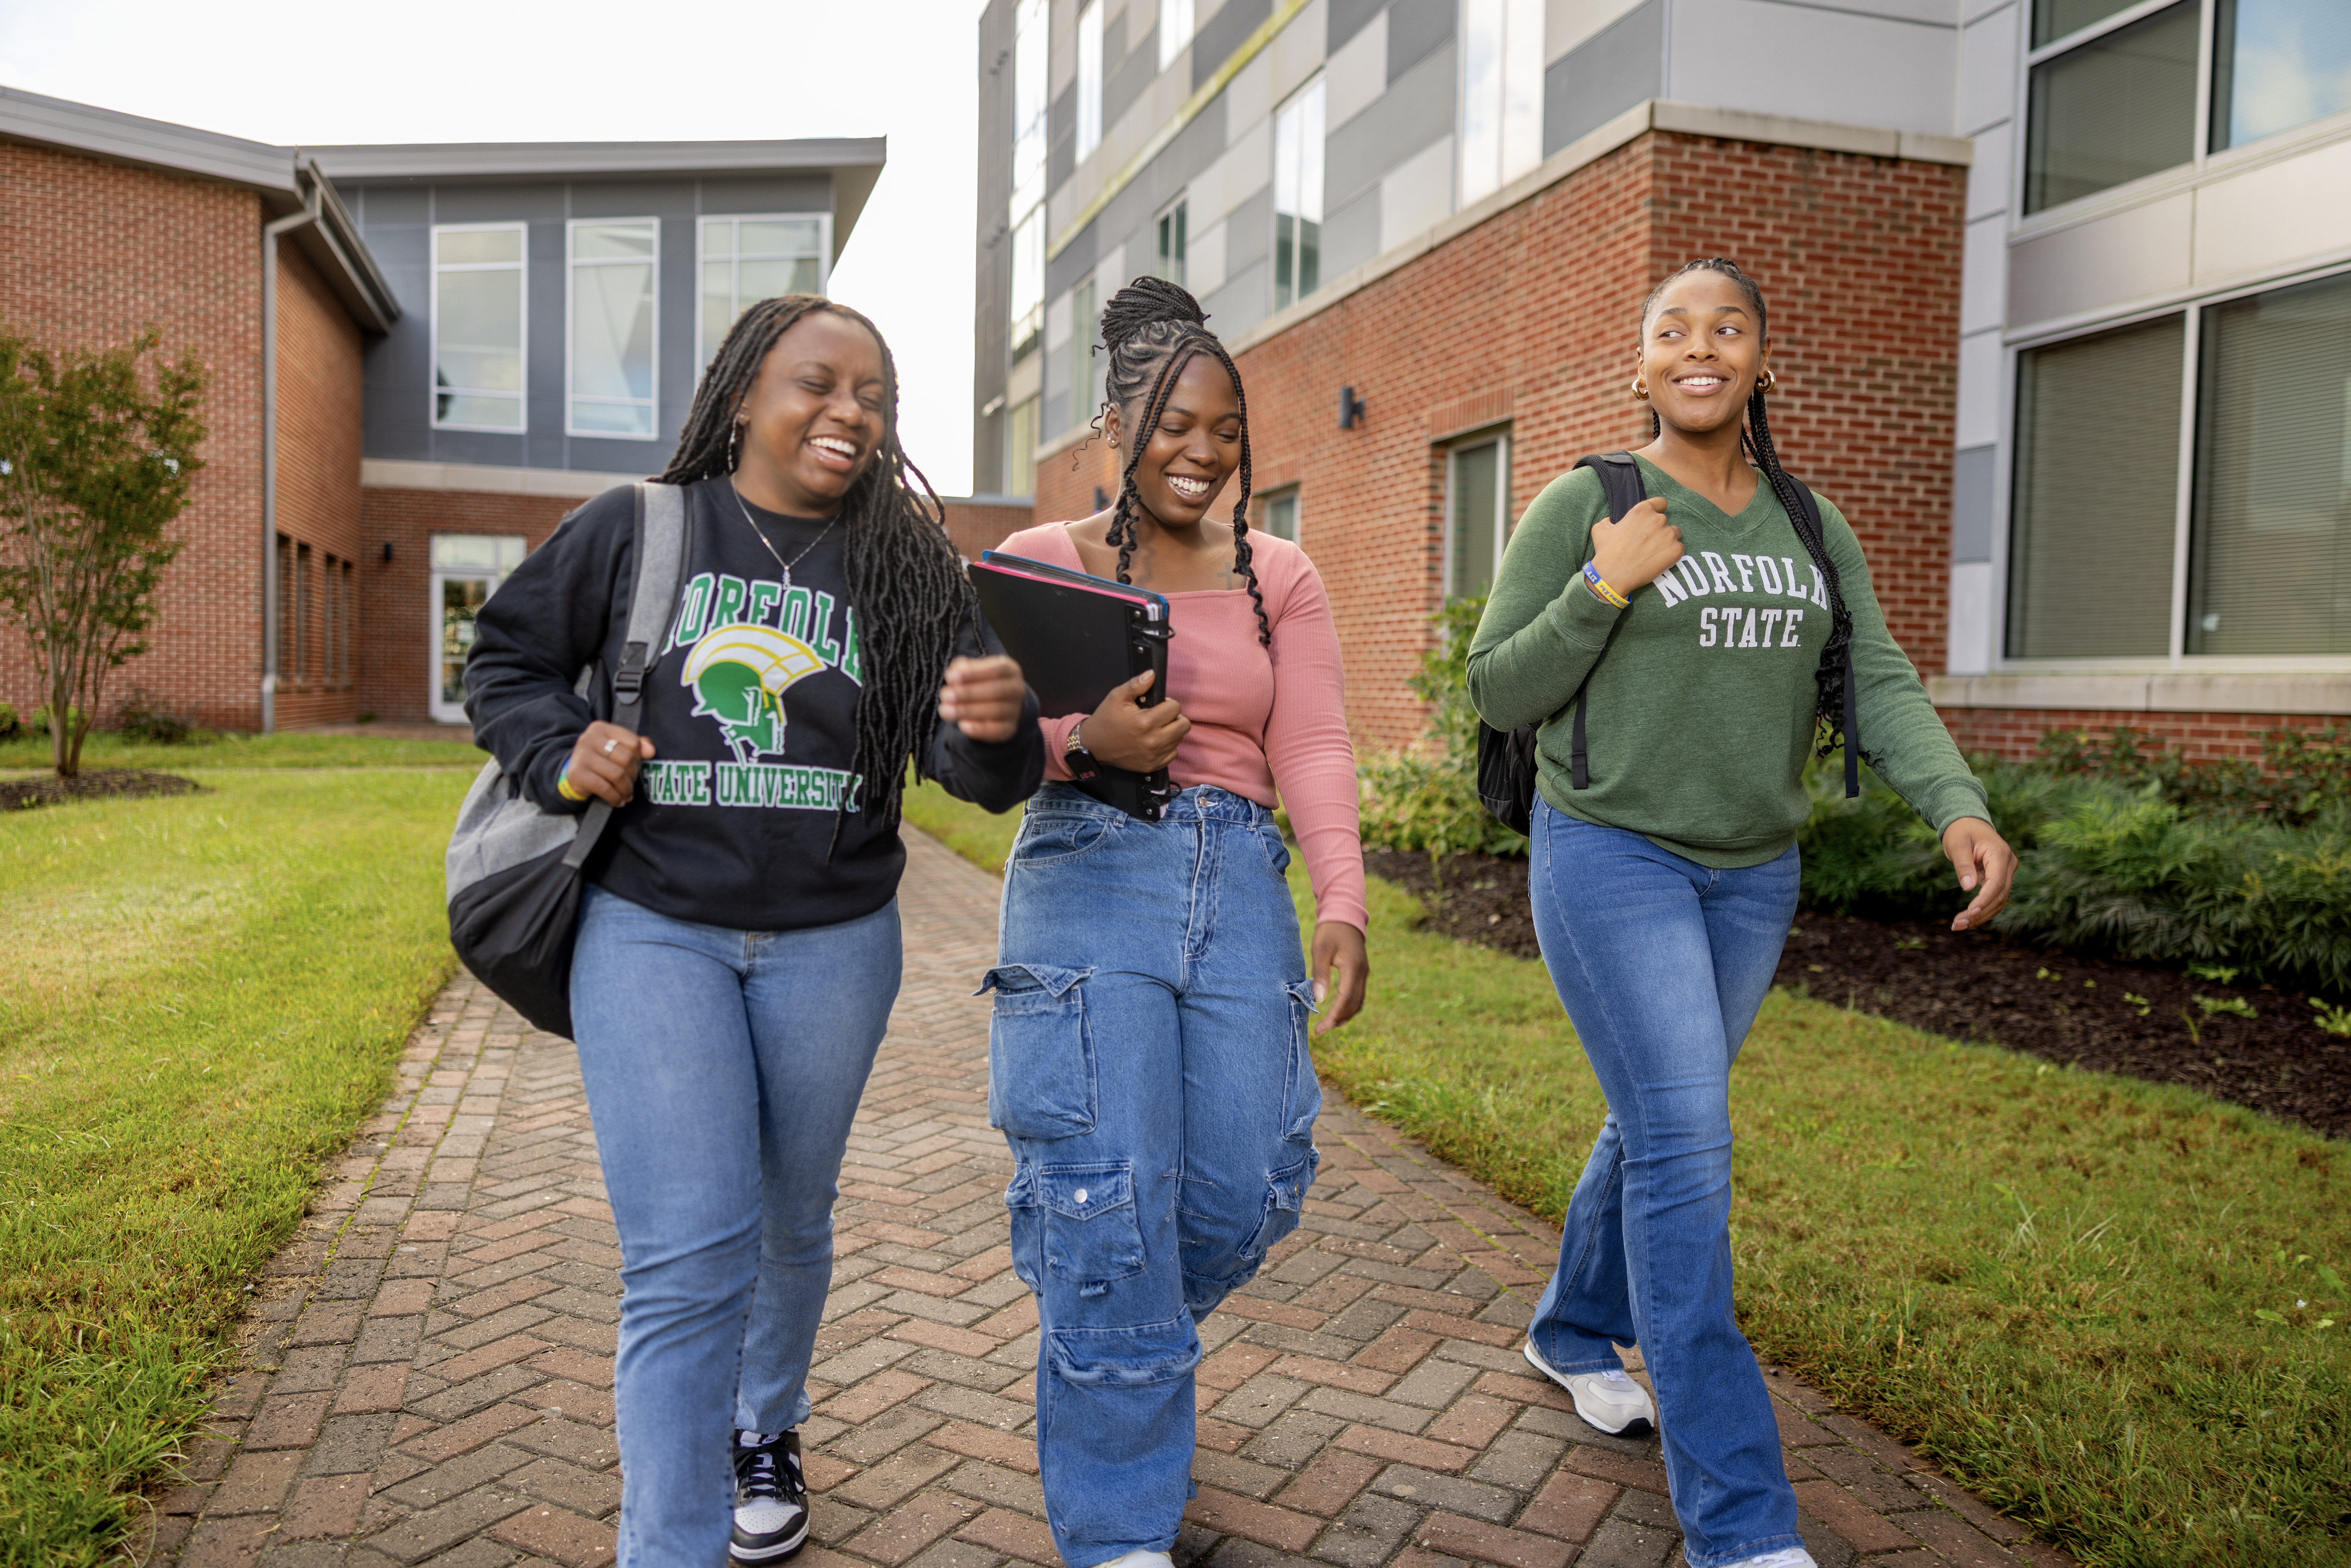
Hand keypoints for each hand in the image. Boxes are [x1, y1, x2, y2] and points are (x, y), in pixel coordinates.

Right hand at [565, 722, 655, 806]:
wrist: (573, 773)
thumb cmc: (601, 759)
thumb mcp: (617, 748)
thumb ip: (637, 745)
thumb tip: (651, 750)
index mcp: (601, 728)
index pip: (633, 742)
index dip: (639, 758)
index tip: (635, 767)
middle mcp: (589, 739)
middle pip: (626, 758)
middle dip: (633, 775)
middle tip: (631, 784)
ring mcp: (582, 756)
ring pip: (617, 775)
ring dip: (626, 789)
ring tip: (627, 795)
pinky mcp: (577, 774)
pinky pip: (604, 788)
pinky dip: (615, 798)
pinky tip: (618, 801)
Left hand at [938, 655, 1026, 742]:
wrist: (999, 703)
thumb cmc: (982, 682)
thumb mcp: (973, 670)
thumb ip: (962, 668)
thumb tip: (953, 673)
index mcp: (1010, 670)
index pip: (996, 669)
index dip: (973, 673)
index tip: (951, 677)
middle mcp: (1017, 689)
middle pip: (996, 690)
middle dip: (968, 693)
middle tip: (945, 695)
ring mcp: (1015, 710)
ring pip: (995, 711)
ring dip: (968, 711)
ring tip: (946, 710)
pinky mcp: (1010, 728)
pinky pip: (997, 731)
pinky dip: (978, 729)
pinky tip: (962, 725)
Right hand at [1081, 670, 1189, 771]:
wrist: (1093, 746)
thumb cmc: (1106, 720)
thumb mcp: (1117, 697)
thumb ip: (1136, 685)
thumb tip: (1152, 674)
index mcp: (1145, 722)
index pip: (1175, 708)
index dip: (1168, 703)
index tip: (1158, 705)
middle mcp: (1152, 741)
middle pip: (1184, 725)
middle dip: (1175, 717)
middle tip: (1161, 716)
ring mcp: (1154, 755)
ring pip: (1179, 739)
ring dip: (1171, 732)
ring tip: (1156, 728)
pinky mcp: (1153, 765)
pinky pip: (1173, 753)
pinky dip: (1168, 747)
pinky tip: (1154, 741)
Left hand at [1310, 921, 1368, 1035]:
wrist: (1344, 915)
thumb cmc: (1329, 931)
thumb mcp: (1320, 950)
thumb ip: (1320, 974)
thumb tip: (1320, 999)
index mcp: (1353, 968)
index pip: (1345, 999)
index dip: (1334, 1016)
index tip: (1321, 1028)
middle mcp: (1362, 973)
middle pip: (1354, 1005)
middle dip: (1338, 1020)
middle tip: (1321, 1030)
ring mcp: (1364, 973)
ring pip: (1358, 1002)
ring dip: (1345, 1015)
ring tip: (1328, 1025)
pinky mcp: (1361, 972)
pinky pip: (1358, 995)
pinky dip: (1349, 1006)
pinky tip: (1337, 1010)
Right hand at [1588, 497, 1683, 594]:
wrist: (1613, 576)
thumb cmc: (1606, 552)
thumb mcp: (1600, 529)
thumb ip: (1609, 520)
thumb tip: (1612, 521)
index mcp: (1642, 510)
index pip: (1660, 503)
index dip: (1657, 510)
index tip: (1652, 520)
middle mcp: (1658, 519)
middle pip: (1666, 520)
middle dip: (1658, 529)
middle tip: (1648, 542)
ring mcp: (1669, 535)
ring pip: (1675, 533)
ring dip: (1667, 540)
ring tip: (1654, 552)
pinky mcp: (1675, 550)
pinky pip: (1679, 548)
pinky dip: (1672, 554)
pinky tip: (1659, 560)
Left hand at [1942, 816, 2016, 931]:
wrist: (1967, 823)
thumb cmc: (1960, 831)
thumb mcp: (1957, 845)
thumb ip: (1963, 865)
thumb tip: (1969, 888)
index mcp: (1999, 854)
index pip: (1996, 883)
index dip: (1984, 900)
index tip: (1970, 913)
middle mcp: (2008, 864)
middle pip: (1999, 895)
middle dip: (1979, 913)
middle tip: (1956, 925)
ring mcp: (2006, 872)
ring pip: (1998, 900)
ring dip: (1980, 915)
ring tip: (1957, 925)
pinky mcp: (1999, 878)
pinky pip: (1994, 898)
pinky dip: (1982, 909)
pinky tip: (1966, 919)